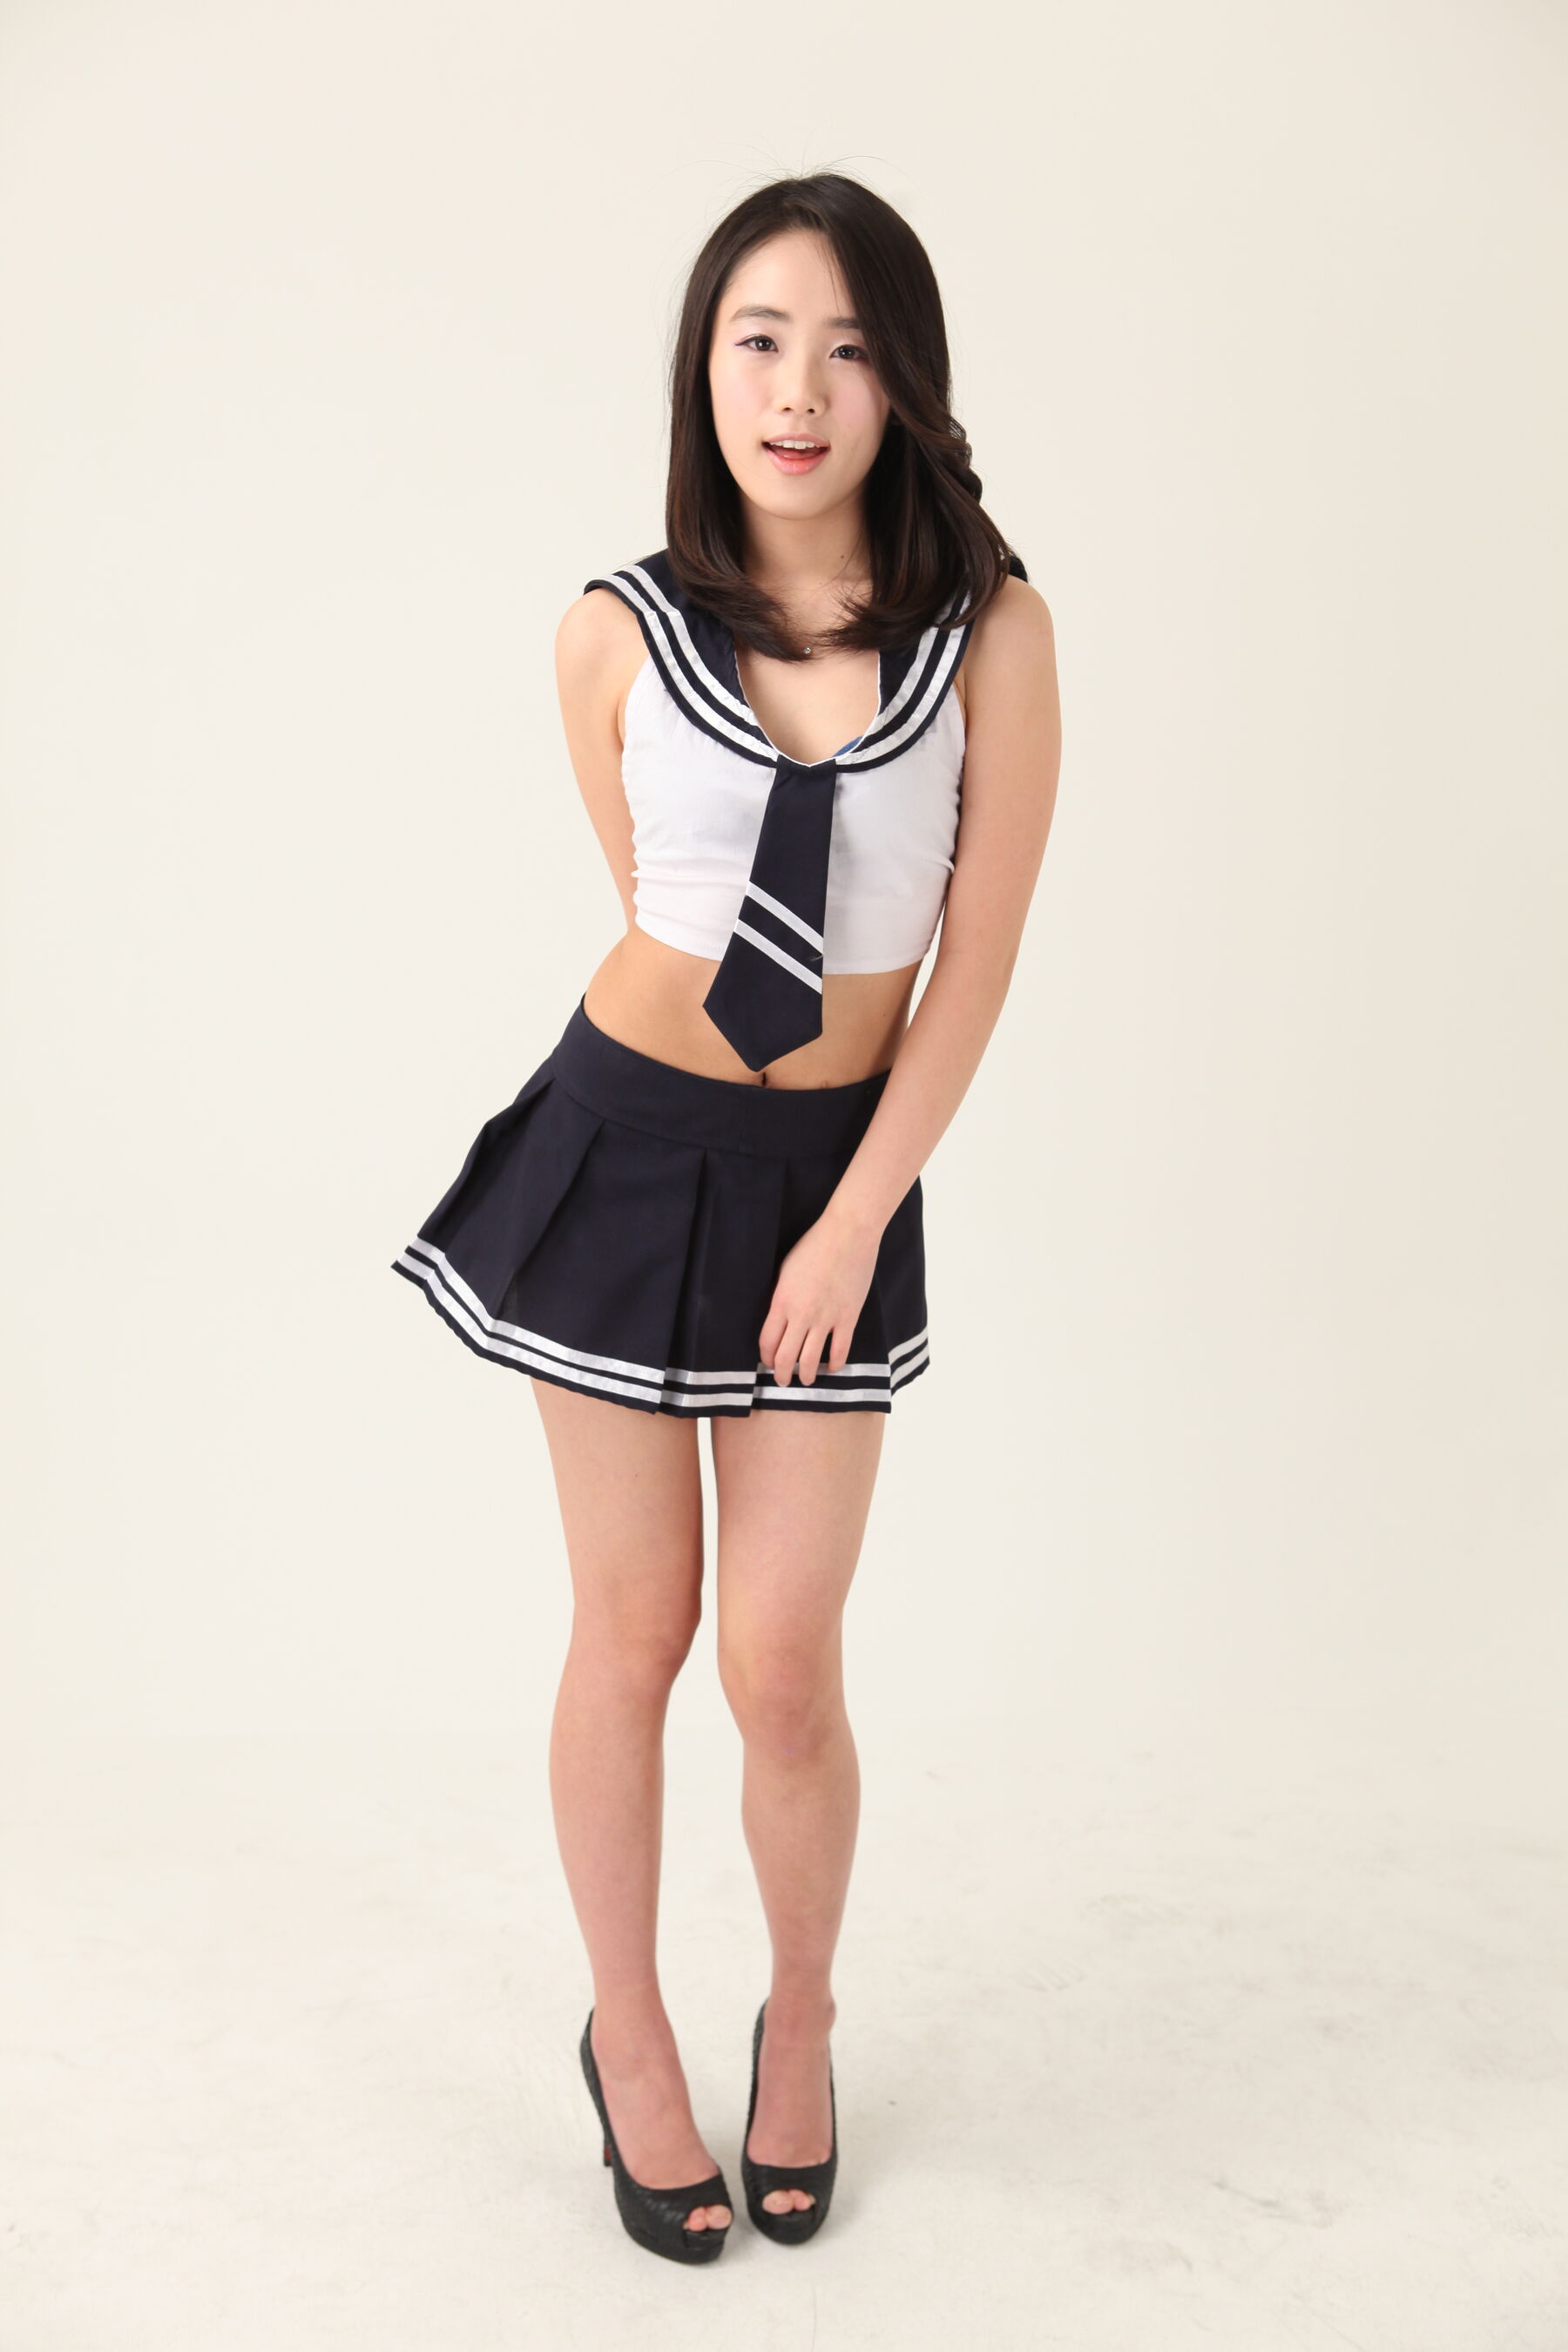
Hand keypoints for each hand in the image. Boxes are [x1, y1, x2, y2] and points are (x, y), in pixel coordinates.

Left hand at [759, 1210, 882, 1388]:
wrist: (847, 1234)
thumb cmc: (814, 1246)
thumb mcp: (785, 1270)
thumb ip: (780, 1297)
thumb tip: (779, 1318)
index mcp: (782, 1301)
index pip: (768, 1341)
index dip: (766, 1357)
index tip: (768, 1362)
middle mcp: (802, 1315)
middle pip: (786, 1357)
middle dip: (782, 1374)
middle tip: (783, 1380)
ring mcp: (826, 1318)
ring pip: (812, 1360)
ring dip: (807, 1375)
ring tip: (807, 1379)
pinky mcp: (848, 1317)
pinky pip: (841, 1350)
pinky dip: (835, 1364)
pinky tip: (833, 1367)